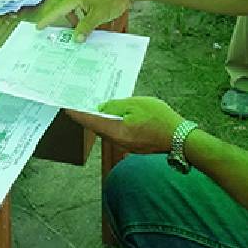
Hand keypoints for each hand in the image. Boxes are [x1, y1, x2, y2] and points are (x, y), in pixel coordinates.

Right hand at [35, 0, 133, 38]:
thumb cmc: (111, 0)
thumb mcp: (97, 16)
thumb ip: (85, 28)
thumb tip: (75, 39)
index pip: (57, 10)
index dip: (47, 19)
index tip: (38, 27)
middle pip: (59, 6)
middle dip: (53, 16)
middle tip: (47, 27)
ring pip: (69, 7)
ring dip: (69, 18)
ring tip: (72, 31)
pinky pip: (78, 7)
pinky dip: (78, 16)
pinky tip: (85, 25)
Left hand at [65, 97, 184, 154]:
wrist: (181, 138)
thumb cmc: (160, 119)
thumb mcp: (136, 104)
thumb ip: (116, 106)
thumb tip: (102, 108)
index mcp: (116, 132)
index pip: (90, 122)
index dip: (77, 114)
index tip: (66, 107)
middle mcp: (118, 141)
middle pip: (97, 127)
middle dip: (87, 115)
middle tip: (79, 102)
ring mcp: (126, 145)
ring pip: (108, 130)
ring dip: (101, 119)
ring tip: (96, 105)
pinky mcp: (134, 144)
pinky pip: (118, 132)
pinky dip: (113, 123)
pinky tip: (115, 114)